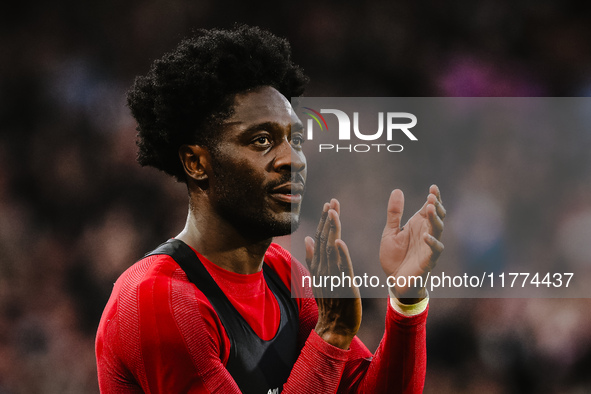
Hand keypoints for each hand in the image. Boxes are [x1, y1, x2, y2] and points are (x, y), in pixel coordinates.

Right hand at [305, 199, 361, 349]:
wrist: (334, 326)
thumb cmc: (329, 302)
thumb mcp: (318, 277)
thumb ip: (313, 257)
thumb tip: (308, 238)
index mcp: (319, 265)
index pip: (320, 238)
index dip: (324, 221)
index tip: (328, 205)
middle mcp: (323, 268)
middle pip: (324, 240)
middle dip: (328, 220)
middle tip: (332, 202)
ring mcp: (332, 277)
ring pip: (331, 249)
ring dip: (332, 230)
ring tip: (334, 213)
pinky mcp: (343, 286)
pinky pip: (341, 268)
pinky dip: (340, 254)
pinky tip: (339, 241)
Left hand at [380, 185, 444, 303]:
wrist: (394, 280)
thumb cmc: (394, 256)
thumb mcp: (390, 232)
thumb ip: (394, 213)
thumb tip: (397, 190)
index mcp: (418, 225)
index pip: (429, 208)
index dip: (434, 197)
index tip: (433, 187)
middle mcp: (426, 233)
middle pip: (437, 216)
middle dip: (436, 206)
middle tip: (432, 196)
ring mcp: (429, 246)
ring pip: (438, 230)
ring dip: (435, 219)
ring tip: (430, 208)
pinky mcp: (428, 260)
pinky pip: (435, 250)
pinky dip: (432, 242)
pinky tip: (426, 235)